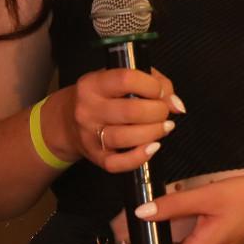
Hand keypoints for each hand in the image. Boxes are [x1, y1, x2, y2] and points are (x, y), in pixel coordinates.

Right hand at [54, 67, 184, 173]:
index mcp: (93, 84)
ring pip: (127, 137)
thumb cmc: (103, 97)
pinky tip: (153, 147)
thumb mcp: (120, 79)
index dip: (152, 86)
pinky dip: (140, 157)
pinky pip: (119, 163)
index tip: (159, 91)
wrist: (67, 122)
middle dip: (158, 112)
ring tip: (164, 127)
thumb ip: (154, 83)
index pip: (126, 79)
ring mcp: (90, 135)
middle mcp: (88, 109)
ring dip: (154, 132)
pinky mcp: (96, 157)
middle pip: (131, 111)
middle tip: (163, 112)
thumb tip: (176, 104)